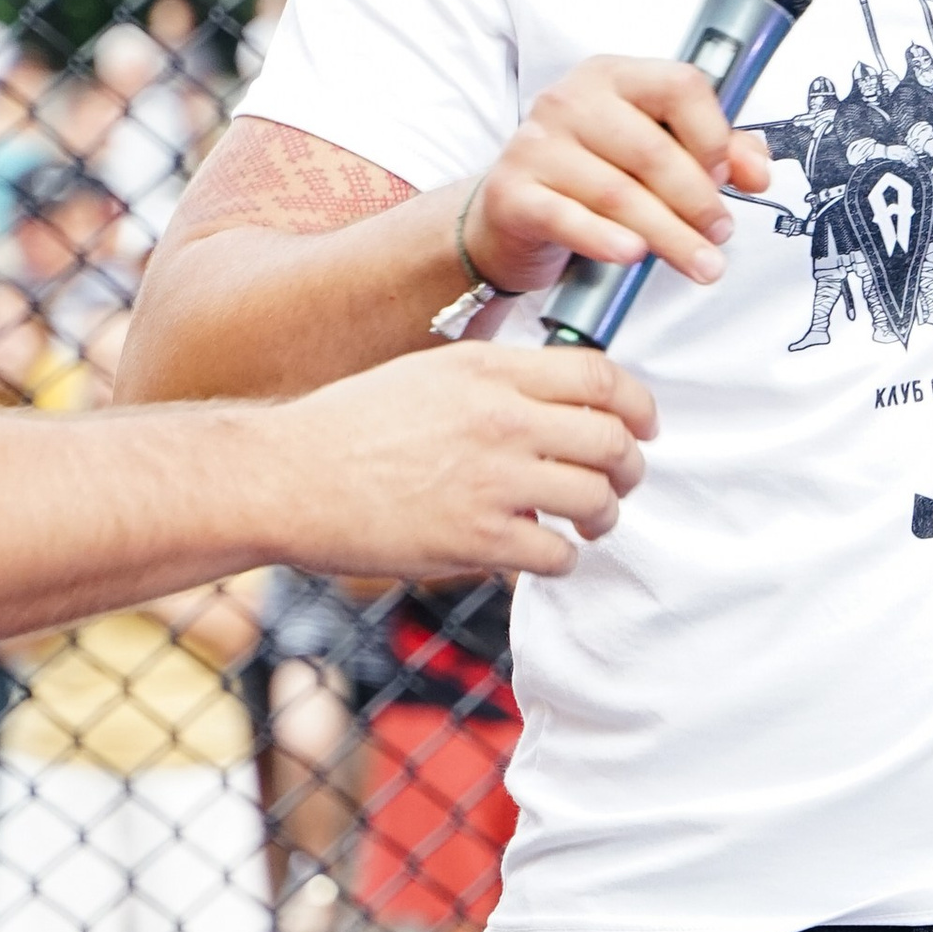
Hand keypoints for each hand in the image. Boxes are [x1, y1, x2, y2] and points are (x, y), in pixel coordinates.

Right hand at [260, 342, 654, 580]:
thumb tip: (559, 402)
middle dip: (631, 467)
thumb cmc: (351, 427)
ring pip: (595, 500)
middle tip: (622, 482)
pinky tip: (543, 556)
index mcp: (492, 370)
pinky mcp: (476, 538)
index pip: (602, 377)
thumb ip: (498, 383)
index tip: (644, 426)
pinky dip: (562, 561)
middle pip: (612, 441)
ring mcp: (493, 480)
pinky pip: (556, 555)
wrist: (288, 477)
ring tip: (589, 524)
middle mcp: (502, 419)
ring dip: (603, 517)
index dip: (639, 406)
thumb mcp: (431, 375)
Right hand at [462, 57, 773, 297]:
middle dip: (698, 200)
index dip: (713, 135)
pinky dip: (604, 239)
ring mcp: (535, 145)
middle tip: (720, 234)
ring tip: (699, 262)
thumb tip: (757, 170)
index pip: (678, 86)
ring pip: (617, 192)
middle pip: (652, 150)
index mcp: (614, 77)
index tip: (728, 177)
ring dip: (668, 234)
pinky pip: (565, 217)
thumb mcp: (654, 151)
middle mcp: (571, 101)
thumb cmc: (591, 174)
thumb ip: (715, 151)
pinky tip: (633, 255)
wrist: (515, 212)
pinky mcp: (512, 193)